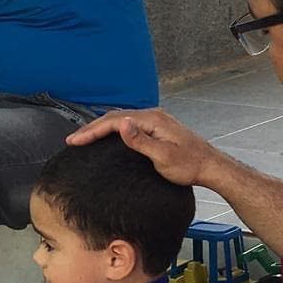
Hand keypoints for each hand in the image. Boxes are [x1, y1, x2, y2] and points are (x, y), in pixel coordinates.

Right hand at [66, 109, 221, 186]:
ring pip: (122, 119)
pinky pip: (130, 124)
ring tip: (84, 137)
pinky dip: (114, 129)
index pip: (114, 121)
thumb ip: (141, 140)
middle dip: (92, 128)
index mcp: (152, 120)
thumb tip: (122, 124)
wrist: (209, 166)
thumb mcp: (163, 157)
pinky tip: (108, 136)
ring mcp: (156, 120)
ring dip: (102, 127)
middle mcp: (153, 115)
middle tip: (72, 140)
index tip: (74, 140)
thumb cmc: (189, 165)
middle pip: (115, 117)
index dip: (92, 131)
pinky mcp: (158, 127)